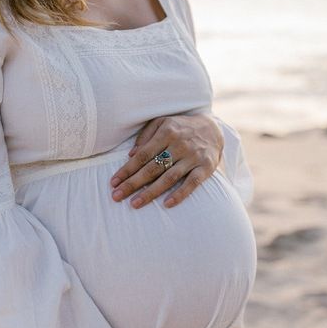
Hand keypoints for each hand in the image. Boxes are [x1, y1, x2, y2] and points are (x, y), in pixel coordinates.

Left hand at [109, 113, 223, 208]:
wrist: (213, 128)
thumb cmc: (181, 128)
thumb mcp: (163, 122)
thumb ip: (146, 136)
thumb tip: (130, 155)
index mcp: (166, 132)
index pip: (143, 155)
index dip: (127, 169)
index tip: (113, 182)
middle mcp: (179, 144)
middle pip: (152, 167)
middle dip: (133, 183)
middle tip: (117, 196)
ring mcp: (193, 157)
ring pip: (169, 177)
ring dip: (151, 192)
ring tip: (135, 203)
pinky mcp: (206, 167)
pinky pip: (192, 183)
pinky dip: (180, 194)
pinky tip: (166, 204)